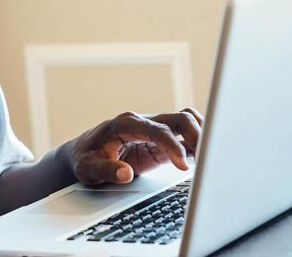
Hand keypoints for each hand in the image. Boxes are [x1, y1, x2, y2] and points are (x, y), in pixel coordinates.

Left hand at [68, 108, 203, 185]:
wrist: (82, 154)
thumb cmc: (85, 158)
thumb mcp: (88, 168)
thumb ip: (106, 169)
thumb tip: (125, 173)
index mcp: (126, 124)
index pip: (158, 130)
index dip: (172, 146)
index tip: (183, 165)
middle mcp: (143, 121)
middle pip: (179, 118)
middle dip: (196, 136)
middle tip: (207, 160)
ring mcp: (154, 129)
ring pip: (186, 122)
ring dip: (200, 137)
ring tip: (208, 160)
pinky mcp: (160, 141)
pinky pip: (184, 136)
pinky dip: (195, 144)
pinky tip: (199, 161)